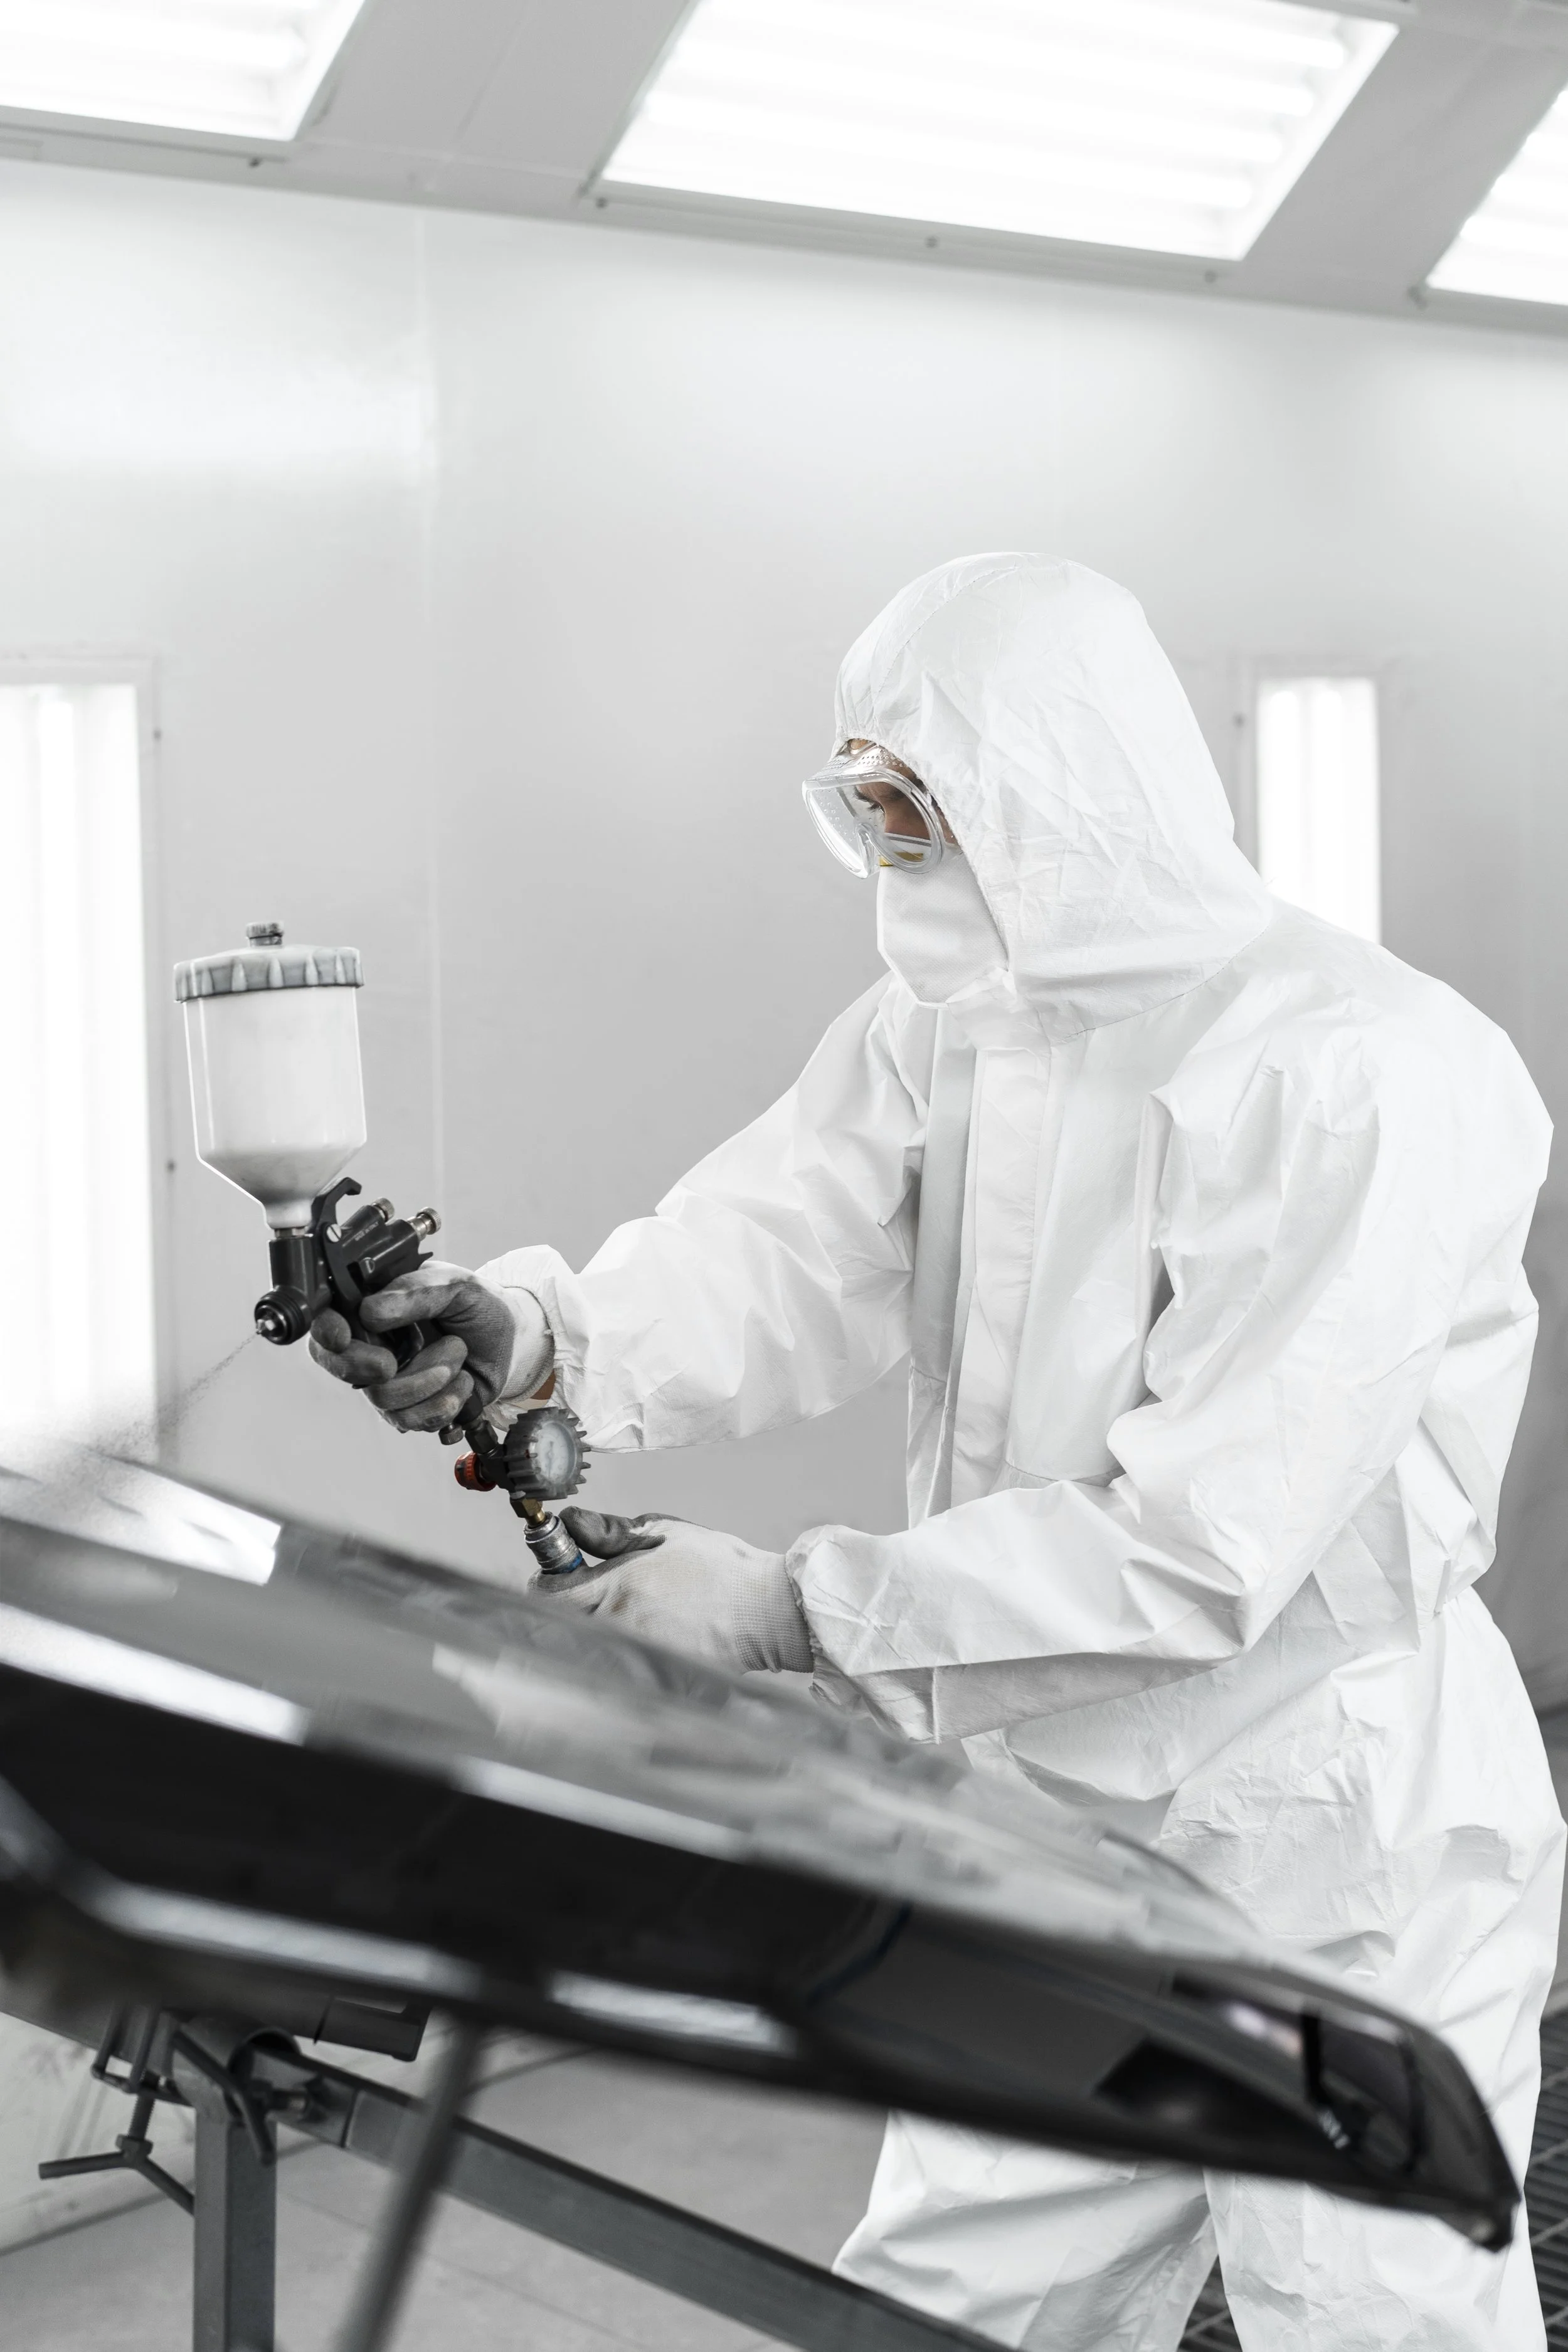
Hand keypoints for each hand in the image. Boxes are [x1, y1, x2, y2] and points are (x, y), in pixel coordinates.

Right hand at [308, 1261, 552, 1433]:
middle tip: (392, 1363)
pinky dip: (442, 1404)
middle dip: (368, 1367)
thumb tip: (370, 1312)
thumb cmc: (478, 1305)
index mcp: (373, 1306)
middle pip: (343, 1367)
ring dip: (427, 1382)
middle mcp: (375, 1345)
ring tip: (458, 1356)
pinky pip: (410, 1420)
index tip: (343, 1337)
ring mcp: (391, 1380)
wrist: (511, 1341)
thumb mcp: (454, 1284)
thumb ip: (415, 1292)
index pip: (326, 1323)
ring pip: (382, 1399)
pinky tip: (462, 1384)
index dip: (325, 1333)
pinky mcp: (412, 1407)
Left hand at [536, 1511, 812, 1673]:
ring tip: (623, 1616)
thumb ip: (609, 1532)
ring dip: (589, 1634)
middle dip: (565, 1610)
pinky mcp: (654, 1678)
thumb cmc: (720, 1568)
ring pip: (586, 1651)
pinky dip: (618, 1656)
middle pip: (561, 1627)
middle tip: (587, 1594)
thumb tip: (571, 1525)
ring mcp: (637, 1656)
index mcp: (620, 1586)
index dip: (545, 1583)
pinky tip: (644, 1637)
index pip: (550, 1595)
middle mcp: (621, 1625)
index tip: (556, 1576)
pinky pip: (618, 1669)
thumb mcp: (663, 1532)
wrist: (766, 1610)